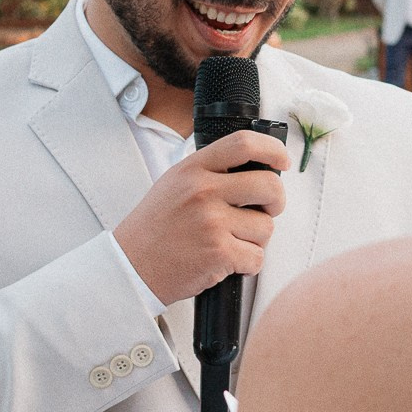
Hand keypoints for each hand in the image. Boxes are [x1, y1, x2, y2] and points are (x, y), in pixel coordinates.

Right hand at [113, 130, 292, 304]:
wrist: (130, 267)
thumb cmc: (155, 229)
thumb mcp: (175, 184)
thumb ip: (211, 172)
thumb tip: (257, 169)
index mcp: (193, 169)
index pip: (243, 144)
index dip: (272, 149)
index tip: (282, 160)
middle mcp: (203, 191)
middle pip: (269, 186)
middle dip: (276, 201)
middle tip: (267, 210)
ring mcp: (212, 222)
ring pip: (266, 227)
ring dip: (256, 239)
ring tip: (229, 241)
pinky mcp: (219, 253)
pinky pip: (257, 257)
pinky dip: (247, 264)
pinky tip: (226, 261)